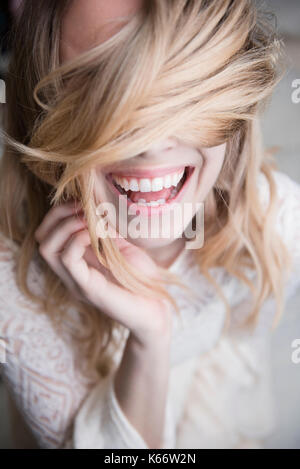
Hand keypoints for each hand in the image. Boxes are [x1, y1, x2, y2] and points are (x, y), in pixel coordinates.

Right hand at [34, 200, 172, 346]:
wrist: (158, 306)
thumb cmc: (141, 276)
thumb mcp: (122, 244)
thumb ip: (106, 227)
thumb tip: (96, 201)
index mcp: (76, 262)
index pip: (47, 233)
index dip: (59, 212)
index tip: (83, 201)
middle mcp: (70, 273)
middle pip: (42, 239)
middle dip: (58, 215)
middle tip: (83, 207)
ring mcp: (76, 282)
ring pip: (48, 249)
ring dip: (67, 225)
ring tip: (89, 219)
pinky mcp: (88, 288)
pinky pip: (69, 260)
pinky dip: (78, 239)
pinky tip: (98, 233)